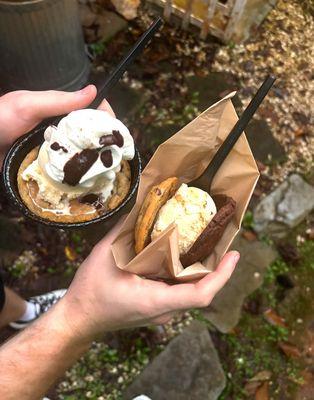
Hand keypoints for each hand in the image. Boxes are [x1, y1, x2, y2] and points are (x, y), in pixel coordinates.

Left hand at [0, 85, 114, 165]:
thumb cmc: (0, 121)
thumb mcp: (27, 105)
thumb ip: (57, 100)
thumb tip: (93, 91)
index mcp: (59, 110)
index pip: (92, 109)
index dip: (107, 118)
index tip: (115, 132)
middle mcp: (62, 129)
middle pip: (92, 134)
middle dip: (105, 143)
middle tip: (114, 156)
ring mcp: (58, 149)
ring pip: (85, 153)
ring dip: (96, 161)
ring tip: (107, 170)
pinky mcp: (52, 167)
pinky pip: (71, 170)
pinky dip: (81, 174)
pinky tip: (90, 179)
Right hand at [62, 221, 239, 340]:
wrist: (80, 317)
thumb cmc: (91, 291)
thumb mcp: (106, 255)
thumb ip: (125, 230)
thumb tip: (142, 208)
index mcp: (155, 300)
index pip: (200, 294)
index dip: (221, 276)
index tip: (234, 255)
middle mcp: (164, 309)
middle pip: (200, 289)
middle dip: (216, 265)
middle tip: (222, 237)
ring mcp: (162, 311)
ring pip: (191, 289)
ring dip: (203, 268)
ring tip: (210, 241)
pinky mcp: (157, 307)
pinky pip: (179, 290)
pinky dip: (187, 272)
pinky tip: (184, 254)